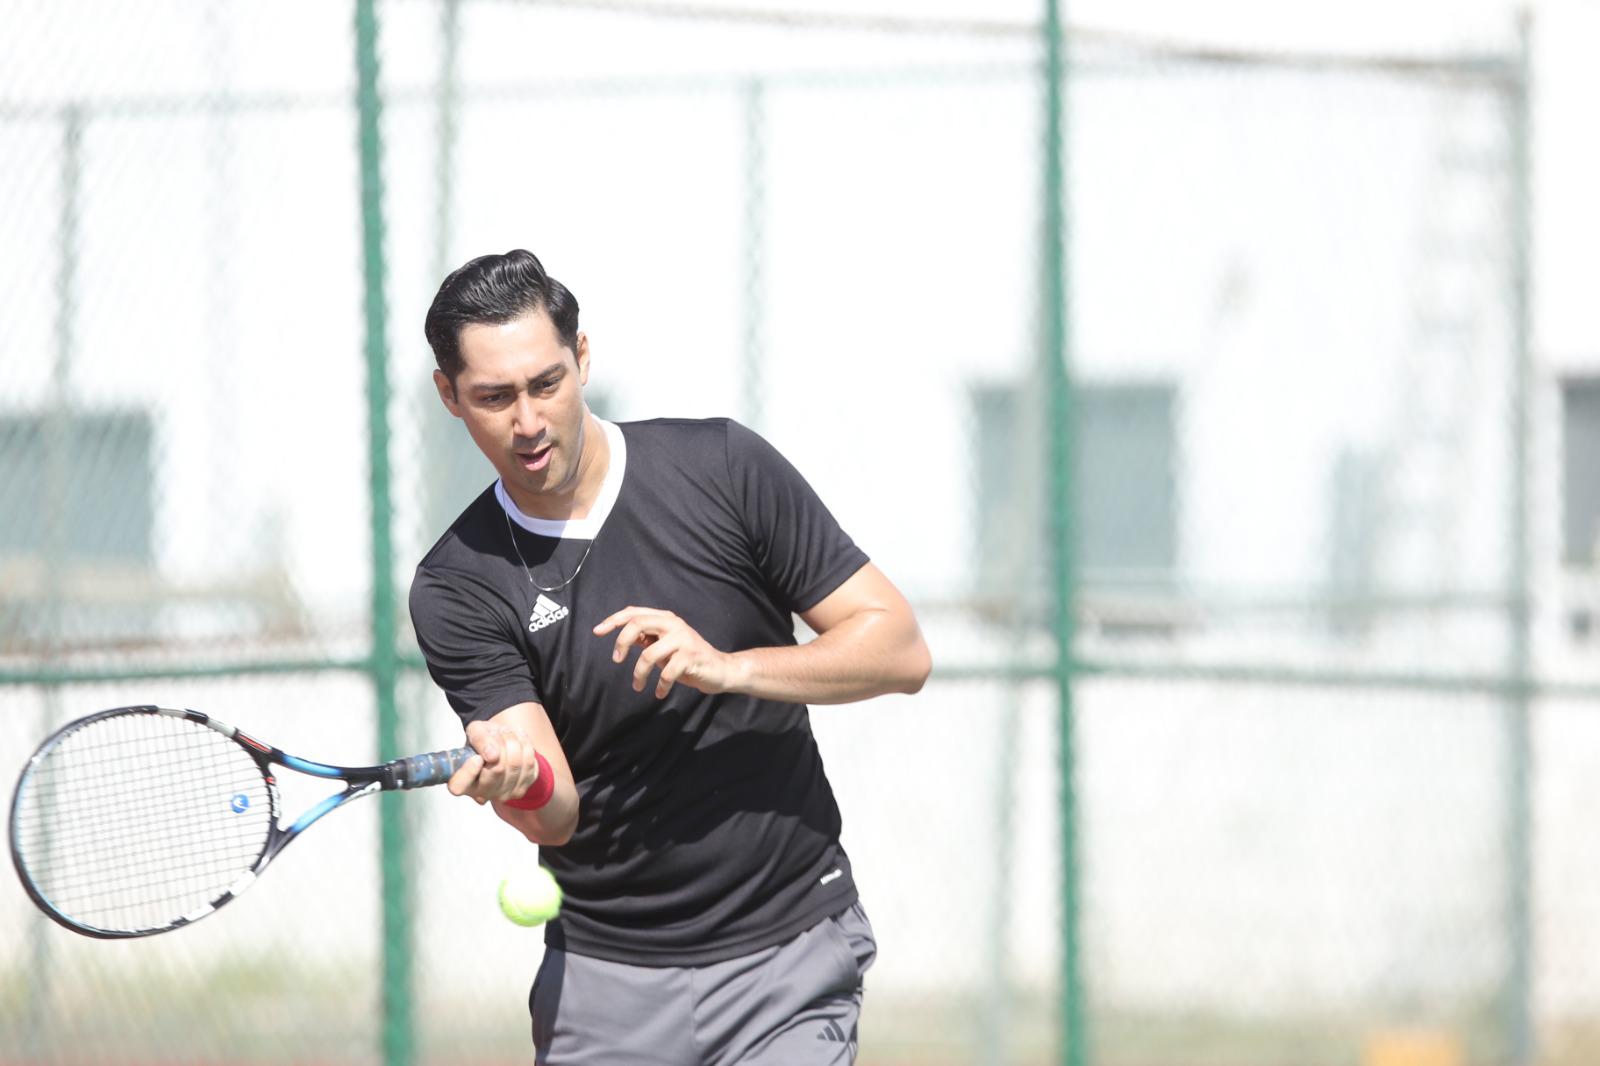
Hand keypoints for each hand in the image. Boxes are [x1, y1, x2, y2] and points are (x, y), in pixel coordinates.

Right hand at [449, 720, 544, 804]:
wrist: (504, 743)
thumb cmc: (485, 740)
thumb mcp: (476, 731)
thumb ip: (479, 739)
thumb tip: (492, 755)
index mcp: (461, 782)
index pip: (459, 786)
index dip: (469, 771)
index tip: (476, 757)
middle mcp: (481, 793)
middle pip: (497, 769)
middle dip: (500, 743)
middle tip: (496, 734)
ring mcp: (502, 795)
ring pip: (515, 764)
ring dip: (514, 742)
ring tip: (507, 736)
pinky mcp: (521, 789)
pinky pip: (529, 764)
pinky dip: (525, 746)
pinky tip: (518, 743)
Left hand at [593, 606, 744, 698]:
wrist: (720, 670)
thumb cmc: (688, 659)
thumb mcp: (665, 646)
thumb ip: (647, 639)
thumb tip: (624, 637)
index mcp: (666, 619)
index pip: (634, 612)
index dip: (613, 620)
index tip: (597, 632)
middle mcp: (674, 624)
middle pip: (638, 624)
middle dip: (621, 642)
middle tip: (616, 660)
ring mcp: (684, 639)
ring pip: (649, 654)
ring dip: (639, 674)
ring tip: (638, 686)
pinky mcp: (691, 657)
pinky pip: (666, 673)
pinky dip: (660, 686)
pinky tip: (659, 693)